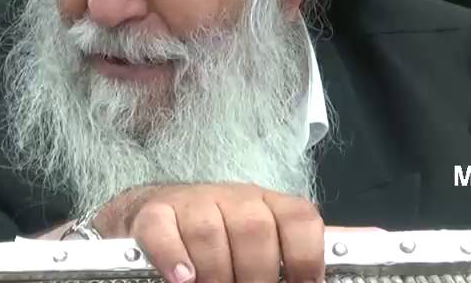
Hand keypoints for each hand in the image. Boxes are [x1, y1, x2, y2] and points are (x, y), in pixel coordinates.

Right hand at [92, 183, 325, 282]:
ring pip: (210, 232)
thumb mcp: (255, 243)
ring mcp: (192, 201)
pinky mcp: (153, 212)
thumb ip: (283, 258)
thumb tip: (317, 282)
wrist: (153, 211)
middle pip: (255, 229)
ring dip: (215, 273)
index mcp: (268, 205)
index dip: (306, 258)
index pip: (299, 218)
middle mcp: (234, 197)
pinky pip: (162, 231)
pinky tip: (183, 279)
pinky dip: (174, 258)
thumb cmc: (216, 238)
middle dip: (256, 275)